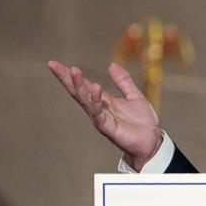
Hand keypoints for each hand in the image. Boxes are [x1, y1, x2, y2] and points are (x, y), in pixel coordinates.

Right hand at [48, 60, 162, 170]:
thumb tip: (112, 65)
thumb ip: (123, 81)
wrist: (152, 141)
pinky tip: (94, 87)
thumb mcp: (134, 96)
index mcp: (103, 100)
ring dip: (78, 85)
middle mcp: (98, 108)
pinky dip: (95, 100)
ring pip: (85, 100)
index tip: (55, 64)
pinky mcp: (107, 127)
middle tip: (53, 65)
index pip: (84, 85)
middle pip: (78, 91)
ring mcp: (101, 118)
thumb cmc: (142, 121)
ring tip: (73, 71)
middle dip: (66, 78)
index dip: (71, 75)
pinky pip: (98, 112)